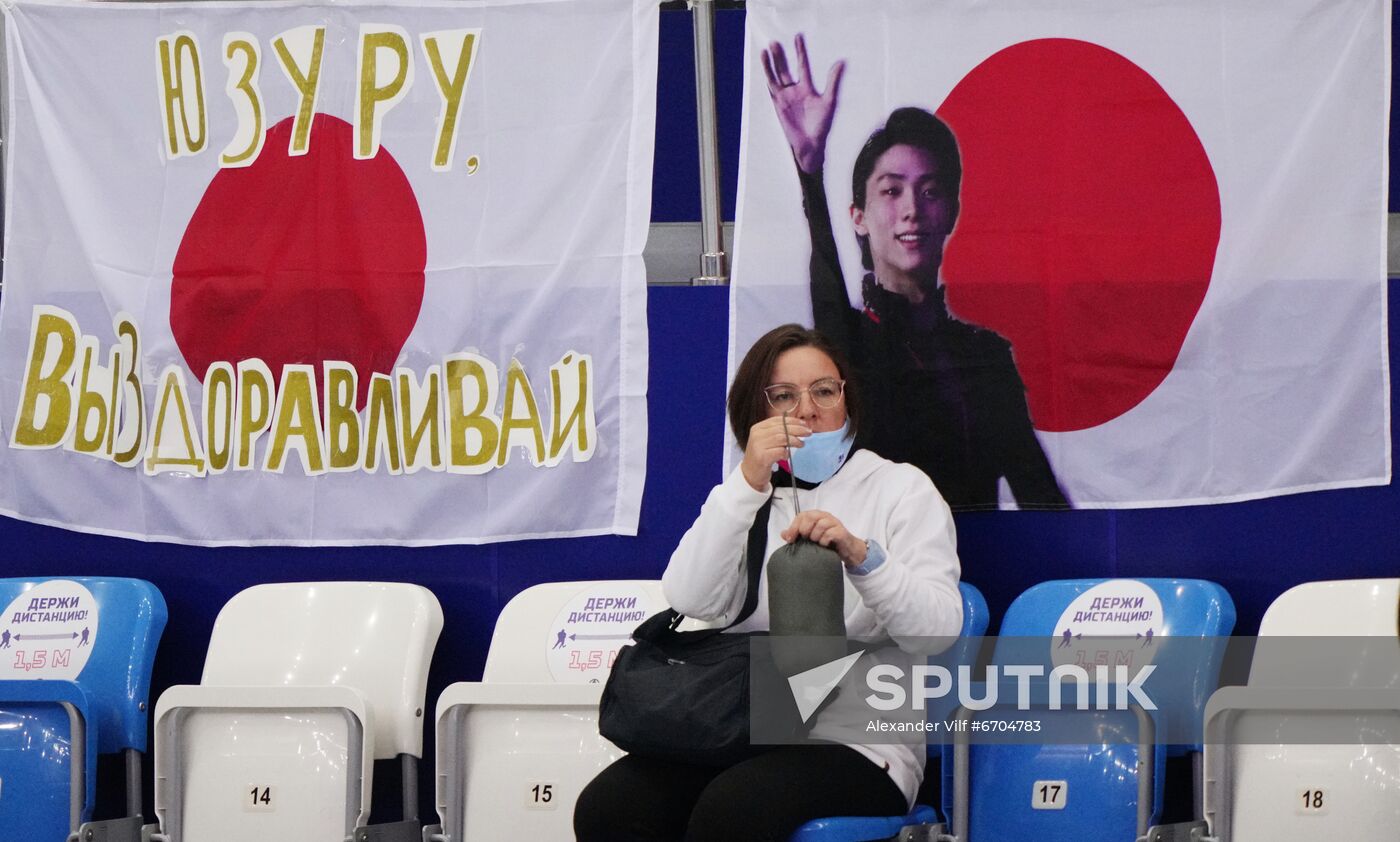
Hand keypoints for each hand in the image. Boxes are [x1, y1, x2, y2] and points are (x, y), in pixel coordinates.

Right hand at [741, 415, 809, 490]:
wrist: (750, 475)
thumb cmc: (762, 457)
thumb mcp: (767, 441)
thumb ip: (778, 433)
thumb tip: (799, 426)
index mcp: (758, 428)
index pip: (778, 420)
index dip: (793, 421)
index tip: (804, 424)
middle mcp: (756, 435)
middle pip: (782, 428)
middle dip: (798, 429)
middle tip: (808, 432)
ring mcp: (758, 446)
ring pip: (782, 438)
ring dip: (795, 441)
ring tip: (802, 444)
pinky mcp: (762, 457)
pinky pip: (780, 451)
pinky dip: (787, 453)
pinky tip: (788, 455)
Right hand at [761, 34, 844, 173]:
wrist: (811, 144)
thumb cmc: (822, 125)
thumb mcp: (830, 101)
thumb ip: (833, 81)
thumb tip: (841, 62)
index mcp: (807, 87)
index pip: (802, 64)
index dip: (800, 51)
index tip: (798, 37)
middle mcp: (795, 90)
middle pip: (786, 68)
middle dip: (781, 56)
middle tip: (775, 42)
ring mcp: (785, 97)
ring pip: (776, 76)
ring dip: (771, 64)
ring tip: (767, 49)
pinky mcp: (778, 105)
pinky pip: (772, 88)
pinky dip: (768, 77)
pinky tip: (765, 67)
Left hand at [781, 510, 866, 566]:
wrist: (847, 550)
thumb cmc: (829, 542)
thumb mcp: (811, 538)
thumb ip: (798, 535)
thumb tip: (783, 534)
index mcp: (817, 516)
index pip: (802, 515)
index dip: (794, 526)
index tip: (789, 539)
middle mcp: (825, 517)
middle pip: (811, 516)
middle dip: (804, 529)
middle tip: (806, 539)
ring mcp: (835, 523)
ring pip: (820, 525)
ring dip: (815, 536)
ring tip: (817, 543)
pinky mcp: (841, 532)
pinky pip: (830, 534)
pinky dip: (824, 541)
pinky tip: (824, 546)